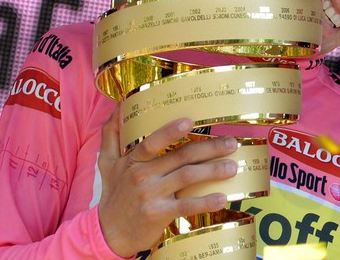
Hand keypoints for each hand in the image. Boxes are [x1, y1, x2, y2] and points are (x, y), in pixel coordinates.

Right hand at [97, 106, 237, 256]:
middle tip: (231, 143)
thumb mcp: (106, 163)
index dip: (170, 131)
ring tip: (232, 167)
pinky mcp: (159, 215)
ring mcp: (151, 195)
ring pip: (187, 177)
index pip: (152, 142)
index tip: (190, 122)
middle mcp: (142, 175)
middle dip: (209, 149)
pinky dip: (205, 202)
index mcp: (132, 160)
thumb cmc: (114, 194)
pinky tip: (222, 198)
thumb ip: (111, 133)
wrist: (109, 233)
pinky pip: (186, 206)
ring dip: (213, 171)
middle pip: (180, 157)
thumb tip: (119, 105)